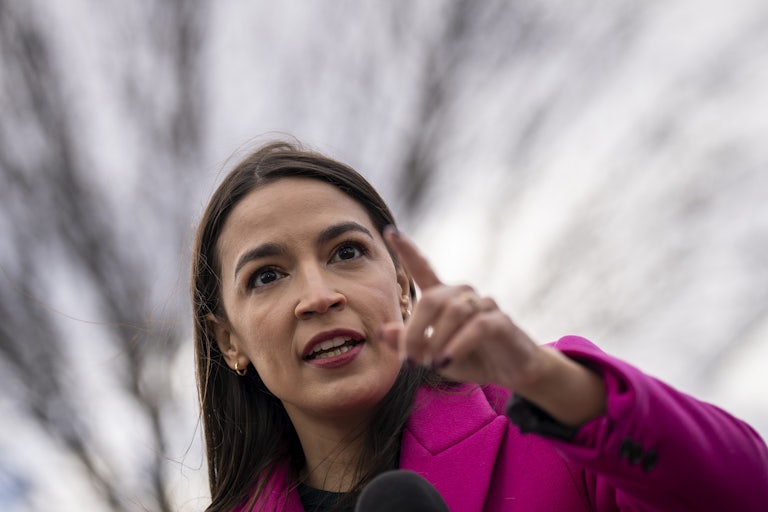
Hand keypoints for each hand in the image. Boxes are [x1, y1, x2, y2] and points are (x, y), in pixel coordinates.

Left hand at [381, 228, 606, 426]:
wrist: (511, 373)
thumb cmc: (470, 359)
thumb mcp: (434, 355)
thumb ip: (410, 343)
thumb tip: (382, 331)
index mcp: (444, 298)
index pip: (423, 269)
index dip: (407, 251)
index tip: (390, 231)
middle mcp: (463, 295)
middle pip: (431, 300)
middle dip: (414, 332)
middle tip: (410, 361)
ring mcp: (484, 305)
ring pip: (453, 312)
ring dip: (437, 341)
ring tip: (432, 365)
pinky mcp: (501, 320)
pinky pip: (476, 326)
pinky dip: (458, 345)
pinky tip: (447, 361)